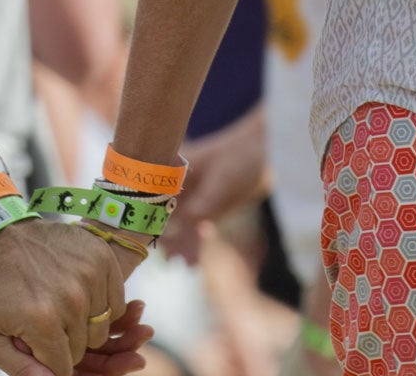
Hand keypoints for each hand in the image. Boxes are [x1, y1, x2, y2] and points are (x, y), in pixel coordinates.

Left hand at [0, 218, 140, 374]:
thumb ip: (19, 369)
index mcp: (43, 321)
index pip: (64, 367)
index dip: (49, 362)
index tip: (36, 346)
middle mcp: (72, 298)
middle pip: (84, 347)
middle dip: (64, 342)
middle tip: (42, 321)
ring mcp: (90, 274)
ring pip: (102, 327)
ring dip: (83, 323)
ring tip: (58, 305)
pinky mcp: (101, 257)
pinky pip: (115, 302)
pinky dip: (100, 304)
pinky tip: (78, 294)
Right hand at [161, 105, 266, 262]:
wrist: (266, 151)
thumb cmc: (239, 156)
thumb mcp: (221, 178)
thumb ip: (204, 201)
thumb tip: (183, 225)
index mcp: (175, 171)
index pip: (154, 197)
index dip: (149, 218)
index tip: (150, 240)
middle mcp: (180, 186)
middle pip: (166, 215)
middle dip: (165, 238)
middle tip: (168, 259)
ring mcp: (195, 198)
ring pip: (182, 227)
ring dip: (181, 245)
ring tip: (182, 264)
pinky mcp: (210, 209)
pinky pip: (198, 230)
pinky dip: (196, 245)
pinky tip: (194, 262)